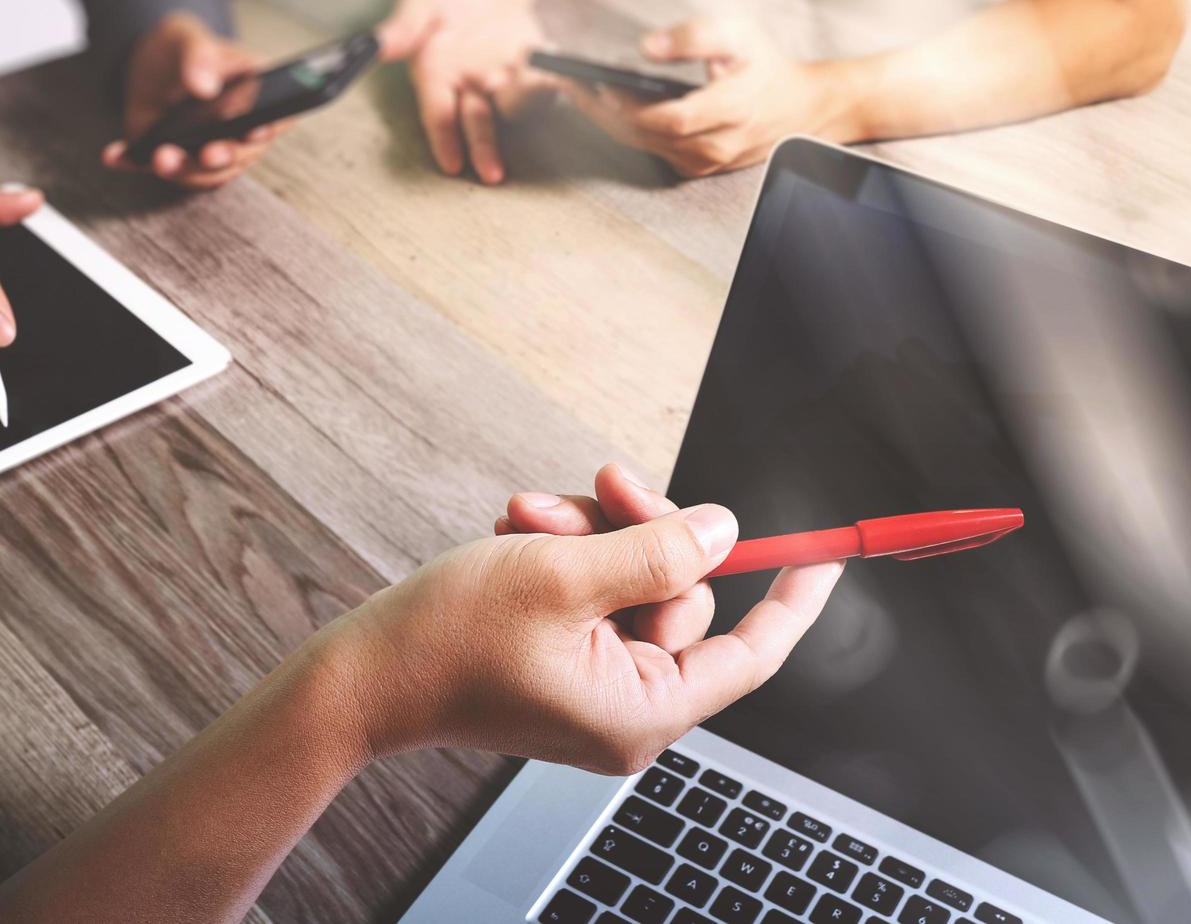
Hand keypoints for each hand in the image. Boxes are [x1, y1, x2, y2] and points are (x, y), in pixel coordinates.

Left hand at [103, 11, 288, 190]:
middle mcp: (240, 133)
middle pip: (241, 156)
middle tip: (206, 155)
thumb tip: (203, 86)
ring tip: (157, 157)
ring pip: (206, 174)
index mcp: (258, 98)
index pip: (276, 118)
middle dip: (221, 159)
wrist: (150, 63)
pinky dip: (139, 163)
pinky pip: (163, 169)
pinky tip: (117, 156)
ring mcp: (210, 150)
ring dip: (182, 170)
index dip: (268, 129)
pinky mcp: (179, 159)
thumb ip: (199, 56)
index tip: (253, 133)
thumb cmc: (183, 46)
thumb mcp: (188, 38)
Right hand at [328, 463, 842, 772]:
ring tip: (529, 515)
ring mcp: (590, 680)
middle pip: (681, 594)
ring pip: (631, 578)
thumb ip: (656, 552)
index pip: (750, 655)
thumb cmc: (451, 639)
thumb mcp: (565, 577)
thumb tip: (723, 531)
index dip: (792, 601)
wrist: (364, 674)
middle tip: (603, 483)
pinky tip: (519, 533)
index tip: (826, 557)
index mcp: (642, 708)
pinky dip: (564, 552)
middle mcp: (625, 702)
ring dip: (588, 533)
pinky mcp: (559, 657)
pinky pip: (592, 589)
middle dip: (637, 528)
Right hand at [377, 0, 556, 183]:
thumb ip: (404, 28)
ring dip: (523, 107)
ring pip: (513, 107)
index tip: (452, 165)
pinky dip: (551, 82)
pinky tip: (557, 68)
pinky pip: (543, 84)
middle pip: (477, 124)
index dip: (444, 141)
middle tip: (494, 175)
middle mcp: (469, 90)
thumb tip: (377, 47)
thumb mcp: (420, 4)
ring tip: (536, 96)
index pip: (438, 116)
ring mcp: (501, 85)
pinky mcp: (529, 74)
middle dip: (485, 150)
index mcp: (436, 78)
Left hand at [565, 18, 861, 177]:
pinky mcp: (694, 169)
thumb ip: (696, 36)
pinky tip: (602, 107)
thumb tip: (648, 47)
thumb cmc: (765, 66)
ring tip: (574, 92)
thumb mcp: (740, 35)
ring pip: (642, 146)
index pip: (670, 118)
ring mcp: (703, 164)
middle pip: (645, 136)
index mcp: (730, 112)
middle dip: (601, 111)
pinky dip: (623, 129)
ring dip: (605, 120)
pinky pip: (649, 150)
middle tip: (566, 84)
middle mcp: (714, 146)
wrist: (799, 109)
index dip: (631, 105)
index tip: (598, 83)